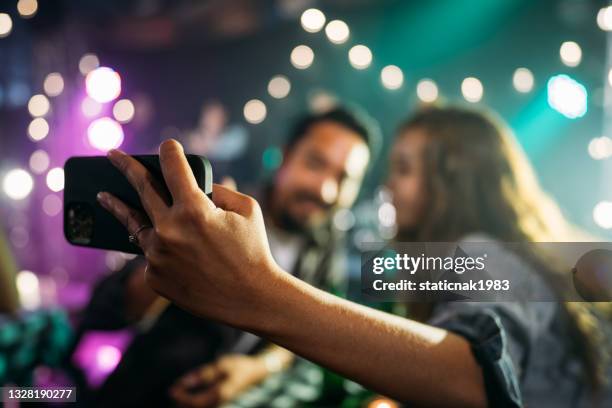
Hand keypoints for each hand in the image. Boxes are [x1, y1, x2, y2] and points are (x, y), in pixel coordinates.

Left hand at [96, 139, 282, 326]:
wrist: (250, 298)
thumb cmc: (252, 250)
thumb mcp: (246, 210)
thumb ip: (218, 191)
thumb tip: (195, 186)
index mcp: (194, 209)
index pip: (173, 166)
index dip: (169, 151)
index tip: (166, 146)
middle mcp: (169, 230)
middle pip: (142, 188)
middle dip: (127, 166)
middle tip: (113, 155)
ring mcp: (158, 255)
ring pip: (134, 223)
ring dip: (117, 206)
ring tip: (104, 196)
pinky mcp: (154, 276)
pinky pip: (151, 253)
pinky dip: (158, 246)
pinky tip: (163, 245)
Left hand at [169, 354, 268, 407]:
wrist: (255, 373)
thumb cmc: (238, 366)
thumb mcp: (222, 365)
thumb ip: (203, 374)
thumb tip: (184, 382)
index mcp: (221, 394)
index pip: (195, 402)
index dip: (182, 398)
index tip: (172, 389)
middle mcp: (220, 403)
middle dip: (181, 403)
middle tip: (173, 390)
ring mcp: (220, 404)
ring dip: (186, 404)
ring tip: (178, 392)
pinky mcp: (219, 403)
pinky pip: (203, 406)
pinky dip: (193, 403)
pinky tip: (188, 394)